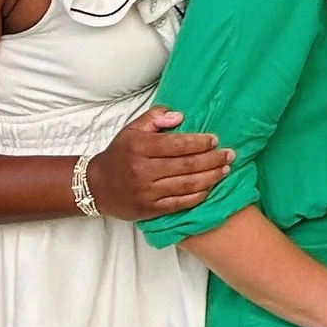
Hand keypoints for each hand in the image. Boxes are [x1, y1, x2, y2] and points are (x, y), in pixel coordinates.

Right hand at [85, 105, 234, 222]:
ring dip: (211, 178)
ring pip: (186, 185)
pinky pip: (179, 204)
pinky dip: (197, 196)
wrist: (96, 186)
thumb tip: (180, 116)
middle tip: (230, 154)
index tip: (215, 140)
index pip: (177, 144)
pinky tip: (210, 188)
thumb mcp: (132, 130)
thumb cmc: (119, 154)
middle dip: (212, 159)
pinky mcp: (149, 210)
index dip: (200, 142)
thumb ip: (155, 117)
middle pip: (186, 165)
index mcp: (139, 148)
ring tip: (225, 170)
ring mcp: (146, 192)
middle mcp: (143, 171)